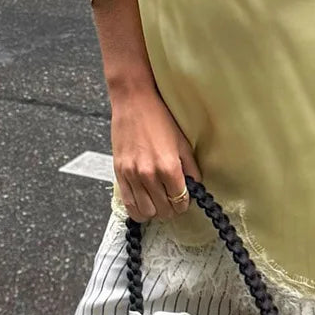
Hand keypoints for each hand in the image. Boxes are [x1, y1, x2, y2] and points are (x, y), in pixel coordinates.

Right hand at [110, 87, 202, 222]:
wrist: (133, 102)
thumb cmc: (159, 118)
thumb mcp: (183, 142)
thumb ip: (190, 168)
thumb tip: (195, 186)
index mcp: (169, 167)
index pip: (180, 201)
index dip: (185, 204)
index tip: (185, 200)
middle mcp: (149, 175)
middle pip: (163, 210)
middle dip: (171, 209)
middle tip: (173, 201)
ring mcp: (132, 175)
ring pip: (145, 212)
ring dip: (155, 211)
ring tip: (158, 202)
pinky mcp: (119, 174)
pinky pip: (128, 204)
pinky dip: (138, 209)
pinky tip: (144, 202)